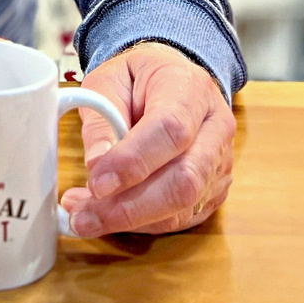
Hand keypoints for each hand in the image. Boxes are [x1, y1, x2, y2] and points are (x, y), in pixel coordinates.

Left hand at [60, 41, 233, 236]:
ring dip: (130, 220)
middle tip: (82, 216)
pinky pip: (183, 217)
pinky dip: (142, 224)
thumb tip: (96, 164)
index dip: (133, 162)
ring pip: (184, 206)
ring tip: (85, 216)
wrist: (173, 79)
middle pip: (185, 179)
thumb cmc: (138, 78)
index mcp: (190, 88)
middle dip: (130, 207)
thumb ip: (101, 118)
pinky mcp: (215, 188)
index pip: (170, 130)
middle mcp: (215, 127)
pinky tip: (110, 215)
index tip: (96, 183)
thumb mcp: (108, 80)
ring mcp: (221, 161)